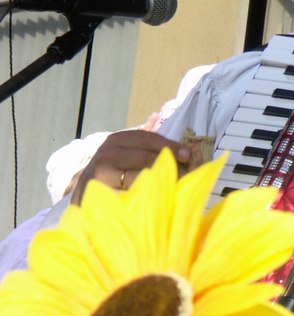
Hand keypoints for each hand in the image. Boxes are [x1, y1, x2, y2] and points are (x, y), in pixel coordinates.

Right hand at [70, 129, 192, 203]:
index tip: (187, 154)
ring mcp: (100, 175)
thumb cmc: (113, 169)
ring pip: (137, 177)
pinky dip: (144, 196)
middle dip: (168, 164)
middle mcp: (107, 154)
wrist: (85, 191)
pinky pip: (127, 195)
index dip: (168, 145)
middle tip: (186, 172)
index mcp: (116, 140)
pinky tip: (156, 198)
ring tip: (175, 184)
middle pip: (143, 158)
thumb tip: (156, 116)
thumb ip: (142, 139)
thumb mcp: (124, 149)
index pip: (146, 139)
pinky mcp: (99, 195)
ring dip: (159, 181)